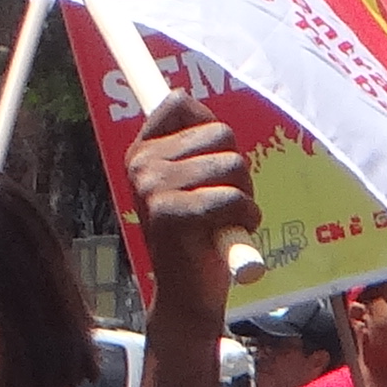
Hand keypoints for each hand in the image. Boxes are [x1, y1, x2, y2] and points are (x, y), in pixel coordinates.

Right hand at [126, 105, 259, 326]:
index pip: (179, 102)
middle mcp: (141, 163)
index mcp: (143, 150)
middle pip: (221, 133)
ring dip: (244, 197)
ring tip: (222, 221)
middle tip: (221, 204)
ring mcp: (152, 187)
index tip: (212, 155)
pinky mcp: (170, 214)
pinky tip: (226, 236)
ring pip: (234, 165)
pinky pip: (232, 199)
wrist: (188, 295)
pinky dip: (245, 218)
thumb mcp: (194, 183)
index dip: (209, 123)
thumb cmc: (200, 236)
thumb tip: (184, 91)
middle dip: (238, 170)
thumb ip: (194, 146)